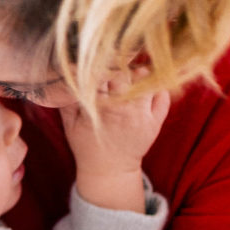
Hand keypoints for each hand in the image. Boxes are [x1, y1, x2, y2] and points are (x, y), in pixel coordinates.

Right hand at [59, 70, 169, 211]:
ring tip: (132, 73)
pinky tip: (147, 84)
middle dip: (119, 66)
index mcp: (99, 110)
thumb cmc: (87, 144)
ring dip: (139, 74)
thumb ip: (66, 100)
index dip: (99, 65)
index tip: (96, 59)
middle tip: (115, 63)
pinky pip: (162, 97)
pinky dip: (158, 87)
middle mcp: (122, 111)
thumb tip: (66, 72)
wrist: (110, 170)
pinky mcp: (155, 123)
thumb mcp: (70, 124)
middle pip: (124, 75)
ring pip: (145, 83)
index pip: (100, 76)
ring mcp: (142, 117)